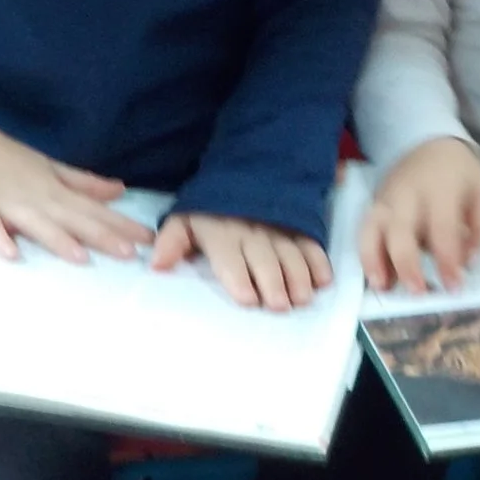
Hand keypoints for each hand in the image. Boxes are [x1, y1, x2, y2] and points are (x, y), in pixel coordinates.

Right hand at [0, 101, 152, 262]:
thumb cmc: (6, 158)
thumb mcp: (49, 166)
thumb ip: (83, 182)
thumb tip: (120, 190)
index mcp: (54, 188)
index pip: (93, 209)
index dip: (121, 224)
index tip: (149, 239)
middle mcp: (36, 196)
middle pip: (73, 218)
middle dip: (102, 235)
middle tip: (131, 254)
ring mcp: (5, 203)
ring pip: (36, 223)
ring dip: (58, 240)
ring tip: (81, 258)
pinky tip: (11, 253)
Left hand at [149, 214, 330, 311]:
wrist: (244, 174)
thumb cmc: (210, 212)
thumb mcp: (184, 219)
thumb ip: (171, 242)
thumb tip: (156, 265)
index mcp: (222, 235)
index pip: (231, 260)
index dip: (239, 279)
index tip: (248, 299)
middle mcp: (253, 234)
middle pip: (265, 261)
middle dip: (273, 283)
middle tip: (280, 305)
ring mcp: (279, 230)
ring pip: (292, 255)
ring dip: (299, 277)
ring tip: (302, 298)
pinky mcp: (299, 228)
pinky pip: (311, 244)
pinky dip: (319, 262)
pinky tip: (323, 281)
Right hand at [359, 137, 479, 292]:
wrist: (431, 143)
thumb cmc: (460, 174)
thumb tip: (468, 262)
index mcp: (440, 189)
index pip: (442, 230)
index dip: (448, 261)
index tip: (455, 286)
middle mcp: (407, 194)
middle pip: (401, 233)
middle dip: (408, 267)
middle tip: (419, 293)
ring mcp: (385, 199)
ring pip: (372, 232)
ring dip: (376, 263)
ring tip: (385, 288)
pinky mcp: (373, 204)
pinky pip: (363, 232)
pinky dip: (366, 257)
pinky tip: (377, 278)